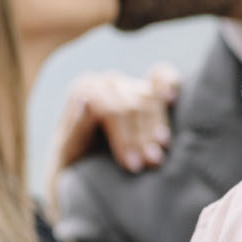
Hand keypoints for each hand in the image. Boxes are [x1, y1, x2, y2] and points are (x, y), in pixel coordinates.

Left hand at [48, 64, 179, 188]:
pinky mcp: (147, 88)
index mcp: (84, 91)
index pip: (110, 109)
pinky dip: (169, 83)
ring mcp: (128, 83)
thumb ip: (76, 127)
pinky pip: (161, 76)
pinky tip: (171, 98)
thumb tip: (88, 102)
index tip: (133, 165)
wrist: (83, 165)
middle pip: (132, 104)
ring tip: (161, 151)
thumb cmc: (74, 160)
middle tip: (151, 164)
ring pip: (148, 98)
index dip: (125, 137)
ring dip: (157, 126)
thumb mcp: (69, 150)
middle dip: (142, 136)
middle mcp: (106, 82)